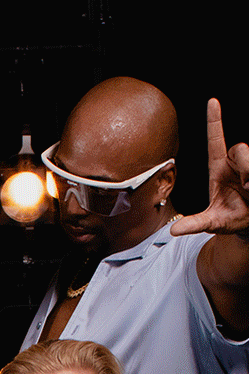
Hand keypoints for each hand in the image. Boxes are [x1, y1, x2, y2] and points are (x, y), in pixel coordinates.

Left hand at [171, 99, 248, 237]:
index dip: (214, 121)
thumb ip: (195, 224)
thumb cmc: (230, 218)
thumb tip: (174, 231)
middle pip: (239, 148)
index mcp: (218, 169)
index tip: (212, 101)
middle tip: (247, 186)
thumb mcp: (212, 223)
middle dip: (245, 166)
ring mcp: (247, 164)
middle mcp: (234, 163)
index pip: (215, 141)